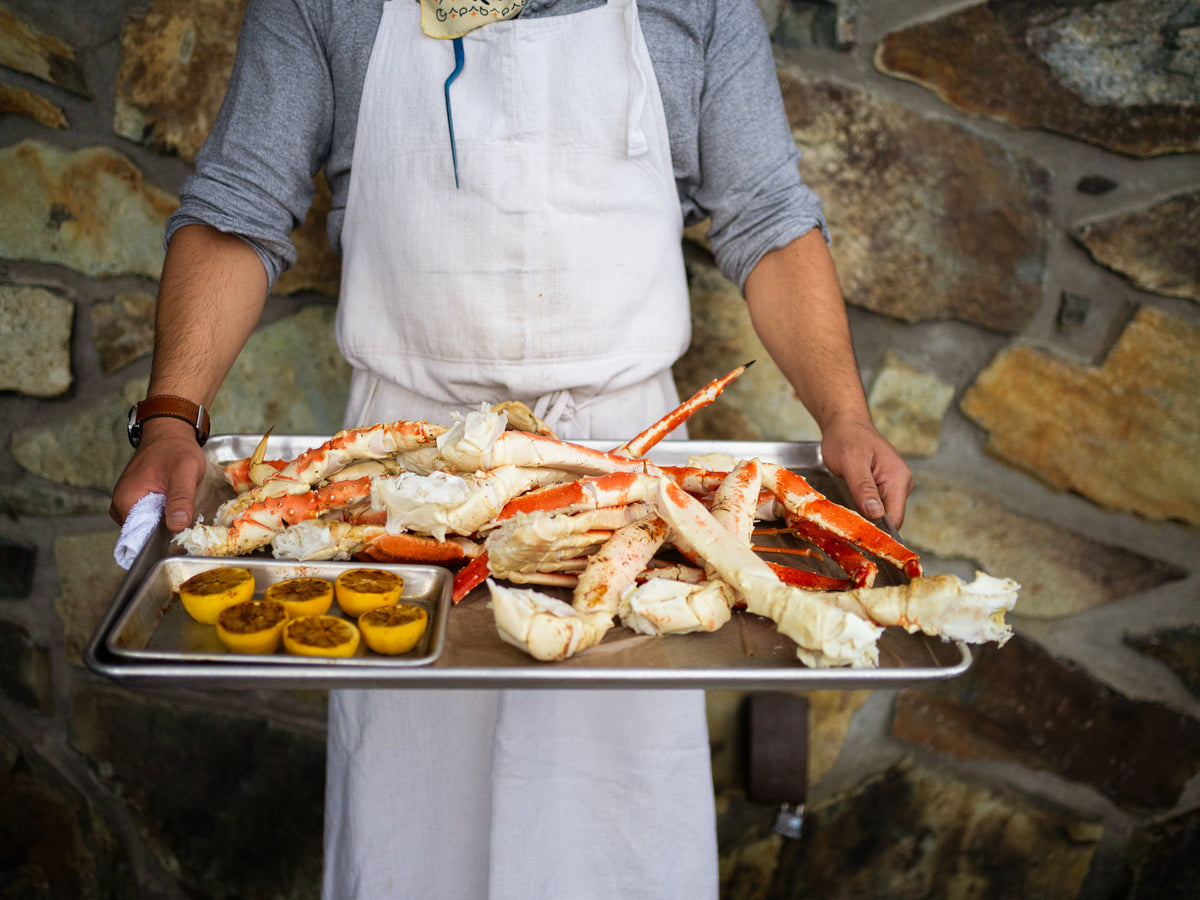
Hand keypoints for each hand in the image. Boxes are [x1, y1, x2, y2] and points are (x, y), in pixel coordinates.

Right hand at [110, 417, 208, 531]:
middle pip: (143, 533)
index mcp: (126, 500)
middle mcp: (120, 504)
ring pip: (147, 525)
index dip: (160, 540)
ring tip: (181, 510)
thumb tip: (176, 526)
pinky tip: (175, 506)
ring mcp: (126, 502)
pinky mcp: (135, 499)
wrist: (170, 432)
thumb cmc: (176, 450)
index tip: (179, 536)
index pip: (138, 537)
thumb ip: (181, 498)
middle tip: (185, 520)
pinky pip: (148, 516)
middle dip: (164, 531)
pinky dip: (162, 514)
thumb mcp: (184, 472)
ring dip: (164, 522)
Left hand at [819, 417, 912, 528]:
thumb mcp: (851, 463)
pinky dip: (863, 508)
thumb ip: (864, 488)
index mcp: (898, 479)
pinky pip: (876, 505)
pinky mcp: (884, 486)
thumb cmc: (846, 438)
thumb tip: (877, 515)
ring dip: (865, 516)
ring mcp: (894, 486)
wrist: (845, 423)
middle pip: (889, 519)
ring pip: (882, 514)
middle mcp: (901, 484)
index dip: (878, 532)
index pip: (895, 519)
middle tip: (846, 524)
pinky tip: (850, 504)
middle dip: (869, 524)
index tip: (857, 536)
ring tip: (845, 511)